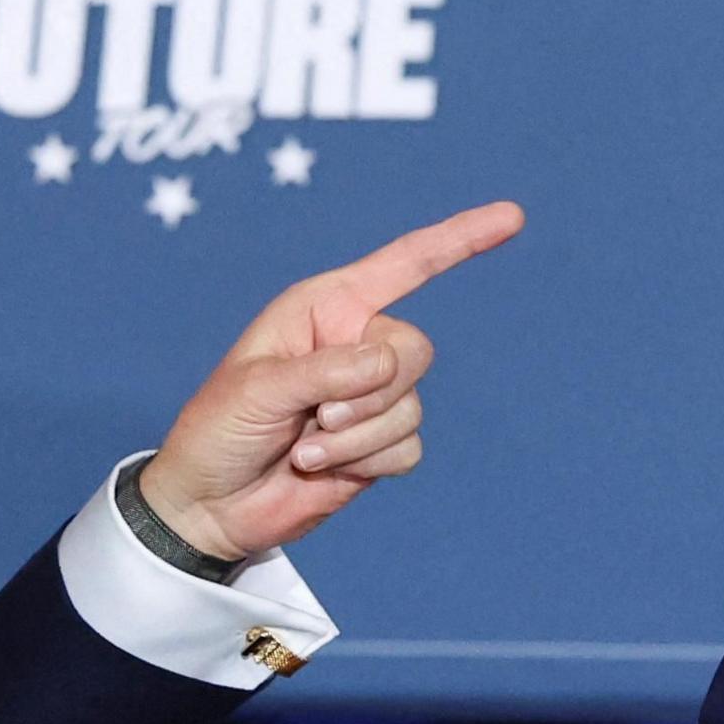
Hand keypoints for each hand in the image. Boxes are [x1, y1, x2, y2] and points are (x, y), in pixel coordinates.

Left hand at [133, 201, 524, 559]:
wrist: (209, 505)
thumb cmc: (217, 431)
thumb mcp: (257, 389)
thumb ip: (325, 371)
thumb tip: (388, 363)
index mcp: (326, 307)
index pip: (405, 265)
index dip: (460, 239)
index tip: (513, 217)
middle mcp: (356, 344)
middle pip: (415, 350)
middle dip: (371, 393)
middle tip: (316, 417)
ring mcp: (371, 398)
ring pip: (411, 407)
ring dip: (356, 439)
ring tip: (302, 449)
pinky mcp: (378, 445)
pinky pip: (408, 448)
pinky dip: (366, 463)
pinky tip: (321, 469)